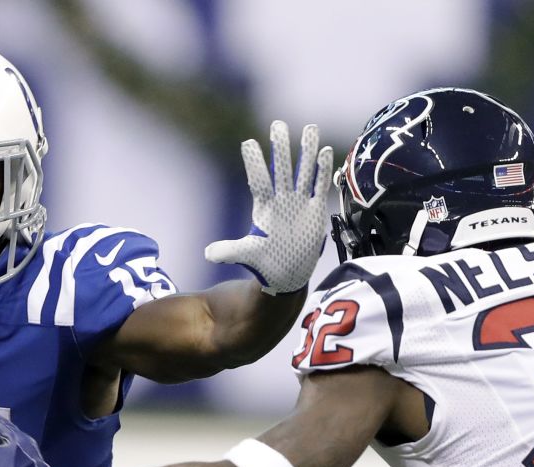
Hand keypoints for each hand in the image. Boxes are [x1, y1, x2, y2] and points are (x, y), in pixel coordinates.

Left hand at [206, 121, 334, 294]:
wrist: (286, 275)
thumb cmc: (264, 263)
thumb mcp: (245, 256)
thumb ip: (228, 252)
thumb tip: (207, 253)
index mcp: (264, 207)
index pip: (259, 180)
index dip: (255, 163)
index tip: (248, 143)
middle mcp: (282, 200)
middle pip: (282, 168)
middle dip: (281, 148)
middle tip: (278, 124)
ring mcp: (300, 203)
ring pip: (304, 171)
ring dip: (307, 151)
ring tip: (311, 128)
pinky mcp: (315, 211)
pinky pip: (319, 186)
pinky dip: (323, 170)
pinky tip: (325, 151)